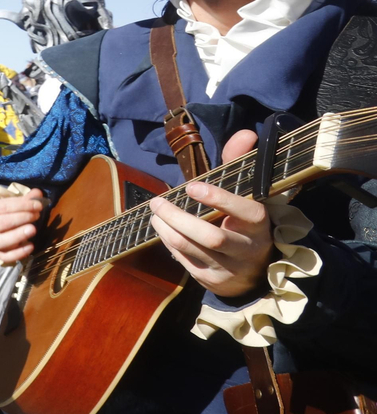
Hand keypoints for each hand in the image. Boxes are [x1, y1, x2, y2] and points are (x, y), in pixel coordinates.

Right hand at [0, 188, 44, 263]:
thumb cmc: (3, 212)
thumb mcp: (10, 202)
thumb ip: (24, 199)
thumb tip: (38, 193)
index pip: (1, 207)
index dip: (21, 205)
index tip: (37, 205)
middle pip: (1, 223)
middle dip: (20, 218)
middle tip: (36, 215)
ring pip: (1, 242)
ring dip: (18, 235)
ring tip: (33, 229)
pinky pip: (5, 257)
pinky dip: (18, 253)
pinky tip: (30, 246)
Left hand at [148, 129, 272, 298]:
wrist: (255, 268)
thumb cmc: (243, 220)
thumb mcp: (245, 194)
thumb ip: (240, 163)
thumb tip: (246, 133)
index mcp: (259, 225)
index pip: (245, 213)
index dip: (219, 199)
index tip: (192, 186)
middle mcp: (247, 249)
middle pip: (211, 236)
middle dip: (178, 217)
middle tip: (157, 201)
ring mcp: (229, 268)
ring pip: (192, 249)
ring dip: (167, 228)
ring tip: (155, 212)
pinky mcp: (211, 280)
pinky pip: (184, 261)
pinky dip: (168, 243)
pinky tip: (161, 229)